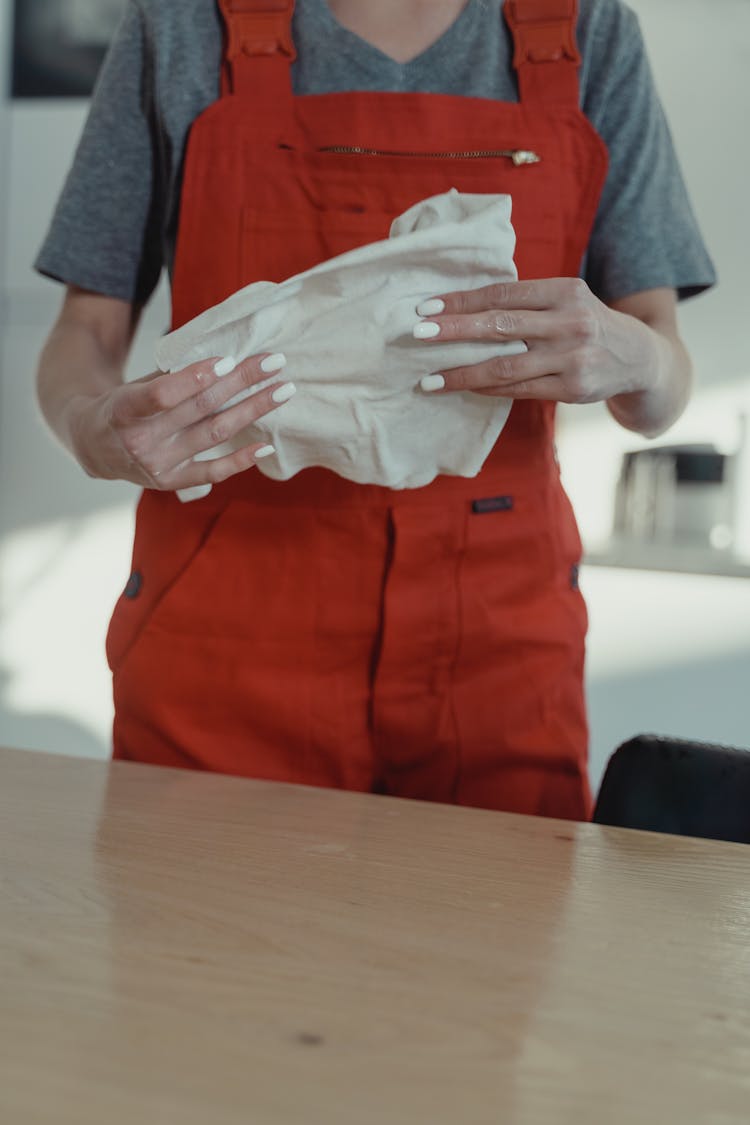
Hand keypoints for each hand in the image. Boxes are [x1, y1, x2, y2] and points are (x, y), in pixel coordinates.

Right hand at [69, 352, 294, 489]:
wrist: (93, 447)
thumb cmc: (122, 406)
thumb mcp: (134, 385)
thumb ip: (172, 376)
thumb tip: (224, 356)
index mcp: (124, 409)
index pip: (162, 393)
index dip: (196, 377)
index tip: (229, 359)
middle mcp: (140, 441)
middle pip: (201, 408)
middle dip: (241, 382)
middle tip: (275, 363)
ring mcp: (157, 465)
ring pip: (215, 433)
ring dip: (253, 410)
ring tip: (282, 391)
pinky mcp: (171, 482)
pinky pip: (213, 471)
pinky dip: (241, 459)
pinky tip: (265, 444)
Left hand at [413, 277, 659, 403]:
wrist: (639, 357)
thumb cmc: (586, 323)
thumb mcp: (567, 299)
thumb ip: (527, 301)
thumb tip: (462, 307)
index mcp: (565, 291)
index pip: (503, 293)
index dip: (462, 300)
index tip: (427, 308)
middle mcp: (570, 322)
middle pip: (500, 325)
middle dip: (455, 330)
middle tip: (418, 334)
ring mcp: (572, 357)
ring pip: (505, 365)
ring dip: (462, 373)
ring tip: (429, 379)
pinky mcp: (572, 388)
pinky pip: (518, 389)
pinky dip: (486, 389)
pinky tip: (462, 387)